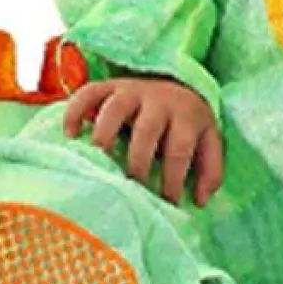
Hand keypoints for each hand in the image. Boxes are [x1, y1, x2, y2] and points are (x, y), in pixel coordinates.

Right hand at [62, 75, 223, 205]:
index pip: (179, 149)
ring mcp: (132, 91)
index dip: (173, 179)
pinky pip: (89, 92)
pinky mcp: (109, 86)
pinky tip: (71, 134)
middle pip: (147, 130)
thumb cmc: (188, 123)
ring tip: (99, 157)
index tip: (166, 203)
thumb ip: (211, 170)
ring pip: (116, 107)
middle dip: (138, 162)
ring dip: (105, 132)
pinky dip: (77, 110)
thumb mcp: (208, 140)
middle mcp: (158, 100)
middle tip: (131, 186)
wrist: (177, 80)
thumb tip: (200, 200)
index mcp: (185, 115)